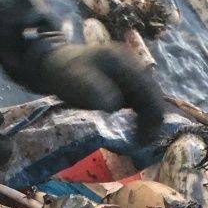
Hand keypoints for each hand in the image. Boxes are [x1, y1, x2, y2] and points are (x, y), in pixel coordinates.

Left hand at [16, 40, 163, 143]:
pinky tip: (128, 130)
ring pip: (148, 103)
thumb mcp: (79, 82)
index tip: (143, 141)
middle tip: (139, 144)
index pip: (151, 94)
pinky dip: (137, 118)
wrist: (54, 63)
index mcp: (125, 63)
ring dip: (144, 122)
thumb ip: (98, 93)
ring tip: (134, 141)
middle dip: (150, 123)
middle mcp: (134, 66)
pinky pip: (139, 104)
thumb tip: (116, 107)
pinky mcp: (126, 84)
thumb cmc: (66, 73)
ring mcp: (131, 75)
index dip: (152, 119)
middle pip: (154, 99)